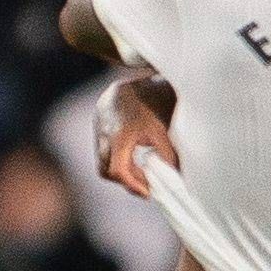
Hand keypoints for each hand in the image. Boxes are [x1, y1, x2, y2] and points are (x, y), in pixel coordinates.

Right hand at [93, 76, 177, 198]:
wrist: (135, 78)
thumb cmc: (152, 101)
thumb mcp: (163, 128)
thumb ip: (167, 154)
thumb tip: (173, 178)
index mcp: (120, 134)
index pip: (119, 171)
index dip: (133, 185)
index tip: (148, 193)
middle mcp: (104, 134)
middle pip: (107, 171)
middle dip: (126, 181)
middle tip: (146, 185)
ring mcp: (97, 131)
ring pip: (103, 163)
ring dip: (121, 170)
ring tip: (142, 170)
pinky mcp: (97, 127)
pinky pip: (103, 152)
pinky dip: (118, 158)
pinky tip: (135, 156)